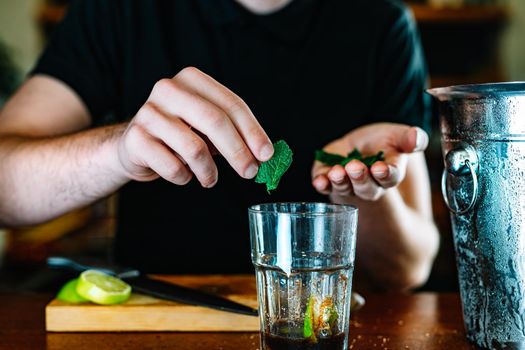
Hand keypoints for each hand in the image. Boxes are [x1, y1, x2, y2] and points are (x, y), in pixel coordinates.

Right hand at [116, 67, 273, 186]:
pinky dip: (184, 178)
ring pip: (194, 148)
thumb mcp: (207, 127)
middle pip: (214, 121)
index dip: (253, 131)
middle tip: (250, 173)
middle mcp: (168, 90)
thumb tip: (263, 155)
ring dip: (209, 171)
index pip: (231, 104)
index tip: (267, 155)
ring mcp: (148, 113)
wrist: (134, 146)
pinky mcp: (135, 139)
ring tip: (210, 179)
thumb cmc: (180, 134)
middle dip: (238, 151)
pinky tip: (184, 175)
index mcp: (192, 79)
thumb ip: (234, 133)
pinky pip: (172, 166)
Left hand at [311, 123, 428, 200]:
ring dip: (341, 181)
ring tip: (337, 172)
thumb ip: (410, 138)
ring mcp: (347, 185)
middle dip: (361, 179)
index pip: (390, 178)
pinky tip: (319, 181)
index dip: (386, 174)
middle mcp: (368, 186)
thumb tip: (416, 139)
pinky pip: (325, 185)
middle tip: (356, 167)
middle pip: (367, 189)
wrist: (361, 145)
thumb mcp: (398, 135)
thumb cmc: (384, 142)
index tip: (380, 168)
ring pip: (345, 188)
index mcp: (389, 175)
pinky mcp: (328, 179)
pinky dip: (321, 183)